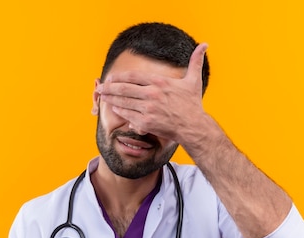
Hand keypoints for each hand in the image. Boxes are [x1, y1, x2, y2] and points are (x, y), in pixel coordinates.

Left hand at [95, 43, 210, 144]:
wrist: (193, 126)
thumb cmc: (193, 105)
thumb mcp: (194, 81)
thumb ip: (195, 62)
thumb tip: (204, 45)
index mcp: (160, 82)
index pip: (133, 76)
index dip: (119, 77)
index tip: (111, 78)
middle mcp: (152, 94)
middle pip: (124, 89)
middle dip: (109, 88)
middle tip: (100, 88)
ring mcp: (148, 109)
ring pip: (124, 103)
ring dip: (111, 100)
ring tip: (102, 97)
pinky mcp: (146, 122)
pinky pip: (128, 116)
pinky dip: (120, 112)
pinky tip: (114, 108)